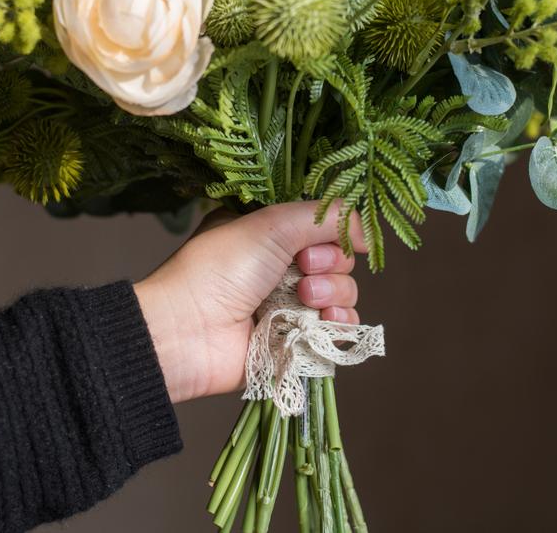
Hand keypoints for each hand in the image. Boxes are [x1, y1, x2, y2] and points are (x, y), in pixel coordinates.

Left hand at [135, 201, 366, 403]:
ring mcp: (289, 303)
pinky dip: (339, 323)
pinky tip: (323, 321)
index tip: (318, 237)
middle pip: (338, 258)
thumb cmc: (220, 268)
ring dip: (333, 293)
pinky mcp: (295, 339)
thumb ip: (326, 217)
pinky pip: (339, 328)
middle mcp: (281, 264)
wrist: (187, 331)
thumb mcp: (273, 223)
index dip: (330, 230)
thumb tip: (369, 231)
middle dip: (329, 263)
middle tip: (302, 269)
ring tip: (304, 298)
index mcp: (270, 231)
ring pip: (343, 292)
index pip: (323, 224)